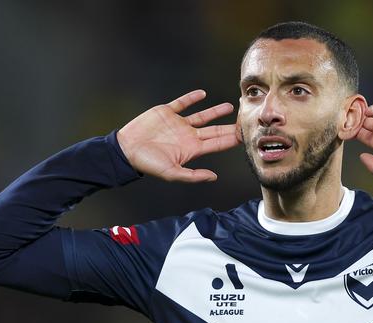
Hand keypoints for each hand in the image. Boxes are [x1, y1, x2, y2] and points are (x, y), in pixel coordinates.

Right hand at [117, 90, 238, 182]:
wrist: (126, 150)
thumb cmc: (148, 164)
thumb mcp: (172, 173)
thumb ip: (193, 175)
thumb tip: (213, 177)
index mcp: (192, 149)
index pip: (217, 143)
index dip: (232, 139)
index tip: (246, 134)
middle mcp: (188, 136)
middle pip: (214, 130)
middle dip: (230, 127)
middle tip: (246, 120)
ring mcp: (178, 124)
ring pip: (202, 116)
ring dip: (216, 111)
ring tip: (230, 107)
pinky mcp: (166, 112)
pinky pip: (182, 103)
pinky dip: (192, 98)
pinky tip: (202, 94)